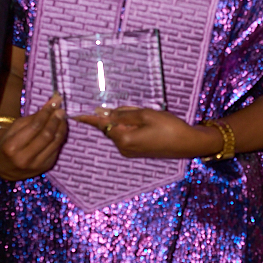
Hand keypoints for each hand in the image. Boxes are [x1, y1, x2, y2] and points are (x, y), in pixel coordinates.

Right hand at [0, 94, 66, 180]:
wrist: (4, 167)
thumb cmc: (7, 143)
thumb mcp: (14, 128)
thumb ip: (33, 117)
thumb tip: (52, 104)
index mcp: (12, 147)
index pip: (34, 126)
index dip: (46, 113)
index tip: (55, 101)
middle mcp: (24, 158)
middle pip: (46, 135)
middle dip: (55, 120)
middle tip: (61, 109)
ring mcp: (36, 165)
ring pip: (55, 142)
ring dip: (61, 127)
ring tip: (62, 117)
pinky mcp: (46, 167)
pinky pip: (57, 148)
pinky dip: (60, 136)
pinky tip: (61, 128)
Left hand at [76, 107, 215, 159]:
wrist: (188, 143)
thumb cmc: (169, 127)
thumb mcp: (146, 115)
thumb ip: (123, 113)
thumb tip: (103, 112)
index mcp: (123, 138)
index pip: (102, 124)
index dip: (88, 118)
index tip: (73, 114)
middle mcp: (123, 147)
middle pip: (112, 125)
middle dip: (121, 115)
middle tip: (141, 111)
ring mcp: (130, 151)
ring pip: (121, 129)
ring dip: (129, 120)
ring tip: (149, 117)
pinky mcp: (137, 151)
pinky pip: (128, 134)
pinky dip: (133, 126)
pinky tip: (149, 122)